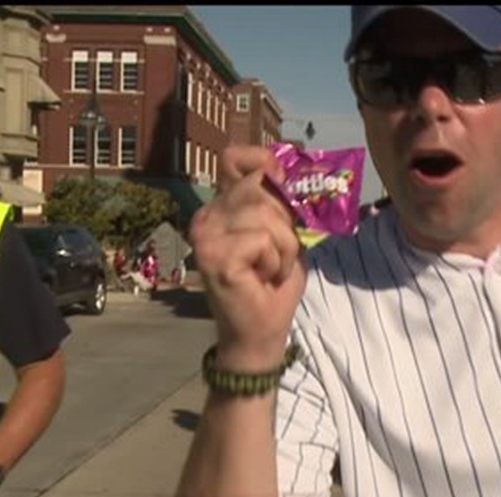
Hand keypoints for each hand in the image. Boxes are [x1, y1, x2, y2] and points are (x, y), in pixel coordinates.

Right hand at [191, 146, 305, 368]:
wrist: (260, 333)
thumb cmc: (273, 285)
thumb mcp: (284, 235)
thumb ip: (283, 204)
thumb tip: (293, 173)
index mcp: (221, 206)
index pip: (234, 158)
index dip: (264, 164)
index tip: (282, 190)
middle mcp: (207, 216)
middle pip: (259, 186)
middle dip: (285, 220)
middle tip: (279, 253)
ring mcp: (207, 235)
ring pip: (264, 214)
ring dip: (284, 247)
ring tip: (273, 269)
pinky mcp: (215, 256)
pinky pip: (262, 240)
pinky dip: (277, 261)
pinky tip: (264, 279)